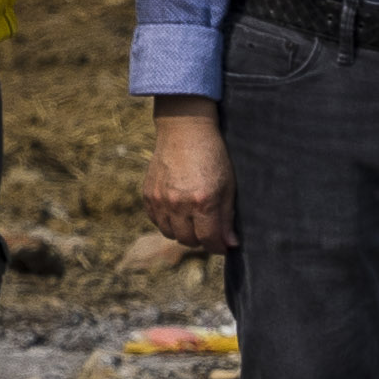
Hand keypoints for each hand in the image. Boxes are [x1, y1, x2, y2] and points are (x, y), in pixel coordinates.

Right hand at [144, 102, 234, 257]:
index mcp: (203, 201)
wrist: (185, 131)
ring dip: (184, 233)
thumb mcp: (228, 185)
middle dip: (202, 240)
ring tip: (195, 222)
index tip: (224, 246)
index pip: (209, 240)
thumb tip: (230, 243)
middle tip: (210, 232)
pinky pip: (156, 221)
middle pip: (188, 240)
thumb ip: (227, 217)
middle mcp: (178, 204)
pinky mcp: (148, 195)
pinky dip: (168, 222)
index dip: (218, 247)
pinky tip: (179, 213)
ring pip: (170, 234)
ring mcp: (160, 200)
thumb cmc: (213, 157)